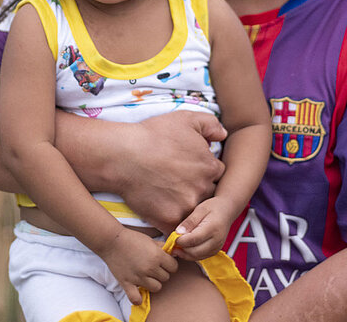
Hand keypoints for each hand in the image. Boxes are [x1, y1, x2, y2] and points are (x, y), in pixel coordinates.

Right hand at [98, 228, 178, 305]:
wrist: (111, 240)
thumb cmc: (132, 238)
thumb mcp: (151, 240)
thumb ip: (163, 248)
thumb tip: (174, 253)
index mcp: (157, 256)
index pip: (174, 267)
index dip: (170, 264)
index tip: (164, 262)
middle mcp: (149, 268)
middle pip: (166, 278)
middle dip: (161, 272)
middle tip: (153, 267)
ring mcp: (138, 277)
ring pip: (156, 288)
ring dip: (153, 283)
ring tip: (146, 276)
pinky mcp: (127, 283)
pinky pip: (136, 299)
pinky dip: (138, 298)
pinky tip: (138, 291)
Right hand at [113, 111, 226, 232]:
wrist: (123, 155)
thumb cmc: (152, 135)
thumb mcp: (186, 119)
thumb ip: (210, 124)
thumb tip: (223, 135)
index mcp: (210, 167)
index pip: (216, 174)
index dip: (203, 172)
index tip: (189, 170)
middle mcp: (203, 188)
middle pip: (208, 195)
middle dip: (197, 190)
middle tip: (178, 184)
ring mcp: (187, 206)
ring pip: (194, 213)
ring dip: (186, 208)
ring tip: (168, 198)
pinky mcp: (169, 220)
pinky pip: (178, 228)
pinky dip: (173, 224)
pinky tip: (161, 213)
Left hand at [171, 196, 239, 260]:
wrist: (227, 210)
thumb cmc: (213, 207)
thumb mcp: (200, 209)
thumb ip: (189, 221)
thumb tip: (178, 232)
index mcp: (212, 228)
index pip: (193, 240)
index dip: (180, 240)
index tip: (173, 237)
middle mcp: (216, 240)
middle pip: (195, 251)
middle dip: (182, 249)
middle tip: (172, 244)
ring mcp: (217, 247)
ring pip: (197, 257)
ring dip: (185, 254)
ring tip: (176, 247)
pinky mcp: (215, 251)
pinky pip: (201, 257)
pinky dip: (191, 255)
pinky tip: (185, 248)